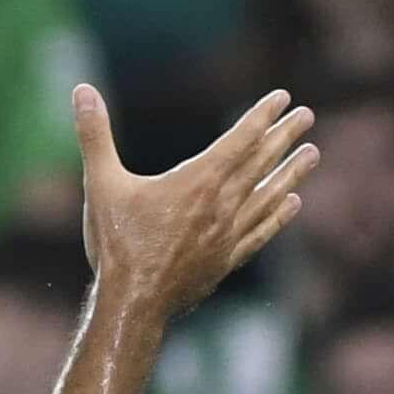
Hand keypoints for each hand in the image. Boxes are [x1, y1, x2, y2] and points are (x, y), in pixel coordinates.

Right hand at [81, 83, 321, 325]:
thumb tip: (80, 90)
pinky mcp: (226, 261)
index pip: (239, 140)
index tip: (282, 98)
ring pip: (268, 197)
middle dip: (285, 136)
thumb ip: (94, 136)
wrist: (133, 303)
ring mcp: (227, 235)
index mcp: (197, 182)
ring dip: (291, 173)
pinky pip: (260, 232)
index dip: (261, 117)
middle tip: (308, 115)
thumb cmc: (117, 244)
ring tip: (313, 154)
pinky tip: (292, 203)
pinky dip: (278, 216)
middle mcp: (221, 206)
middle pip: (260, 164)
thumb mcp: (101, 183)